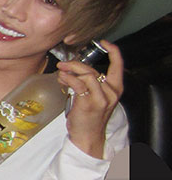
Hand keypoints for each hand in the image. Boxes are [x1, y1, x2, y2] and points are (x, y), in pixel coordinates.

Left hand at [58, 40, 122, 158]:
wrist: (88, 137)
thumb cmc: (88, 117)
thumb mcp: (93, 97)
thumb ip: (88, 83)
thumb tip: (71, 70)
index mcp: (115, 88)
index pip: (118, 65)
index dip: (113, 51)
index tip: (103, 42)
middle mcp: (111, 92)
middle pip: (93, 69)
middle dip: (75, 64)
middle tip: (63, 64)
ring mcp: (101, 98)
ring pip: (86, 74)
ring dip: (70, 70)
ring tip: (61, 73)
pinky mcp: (89, 103)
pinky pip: (78, 84)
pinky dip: (68, 78)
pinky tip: (62, 78)